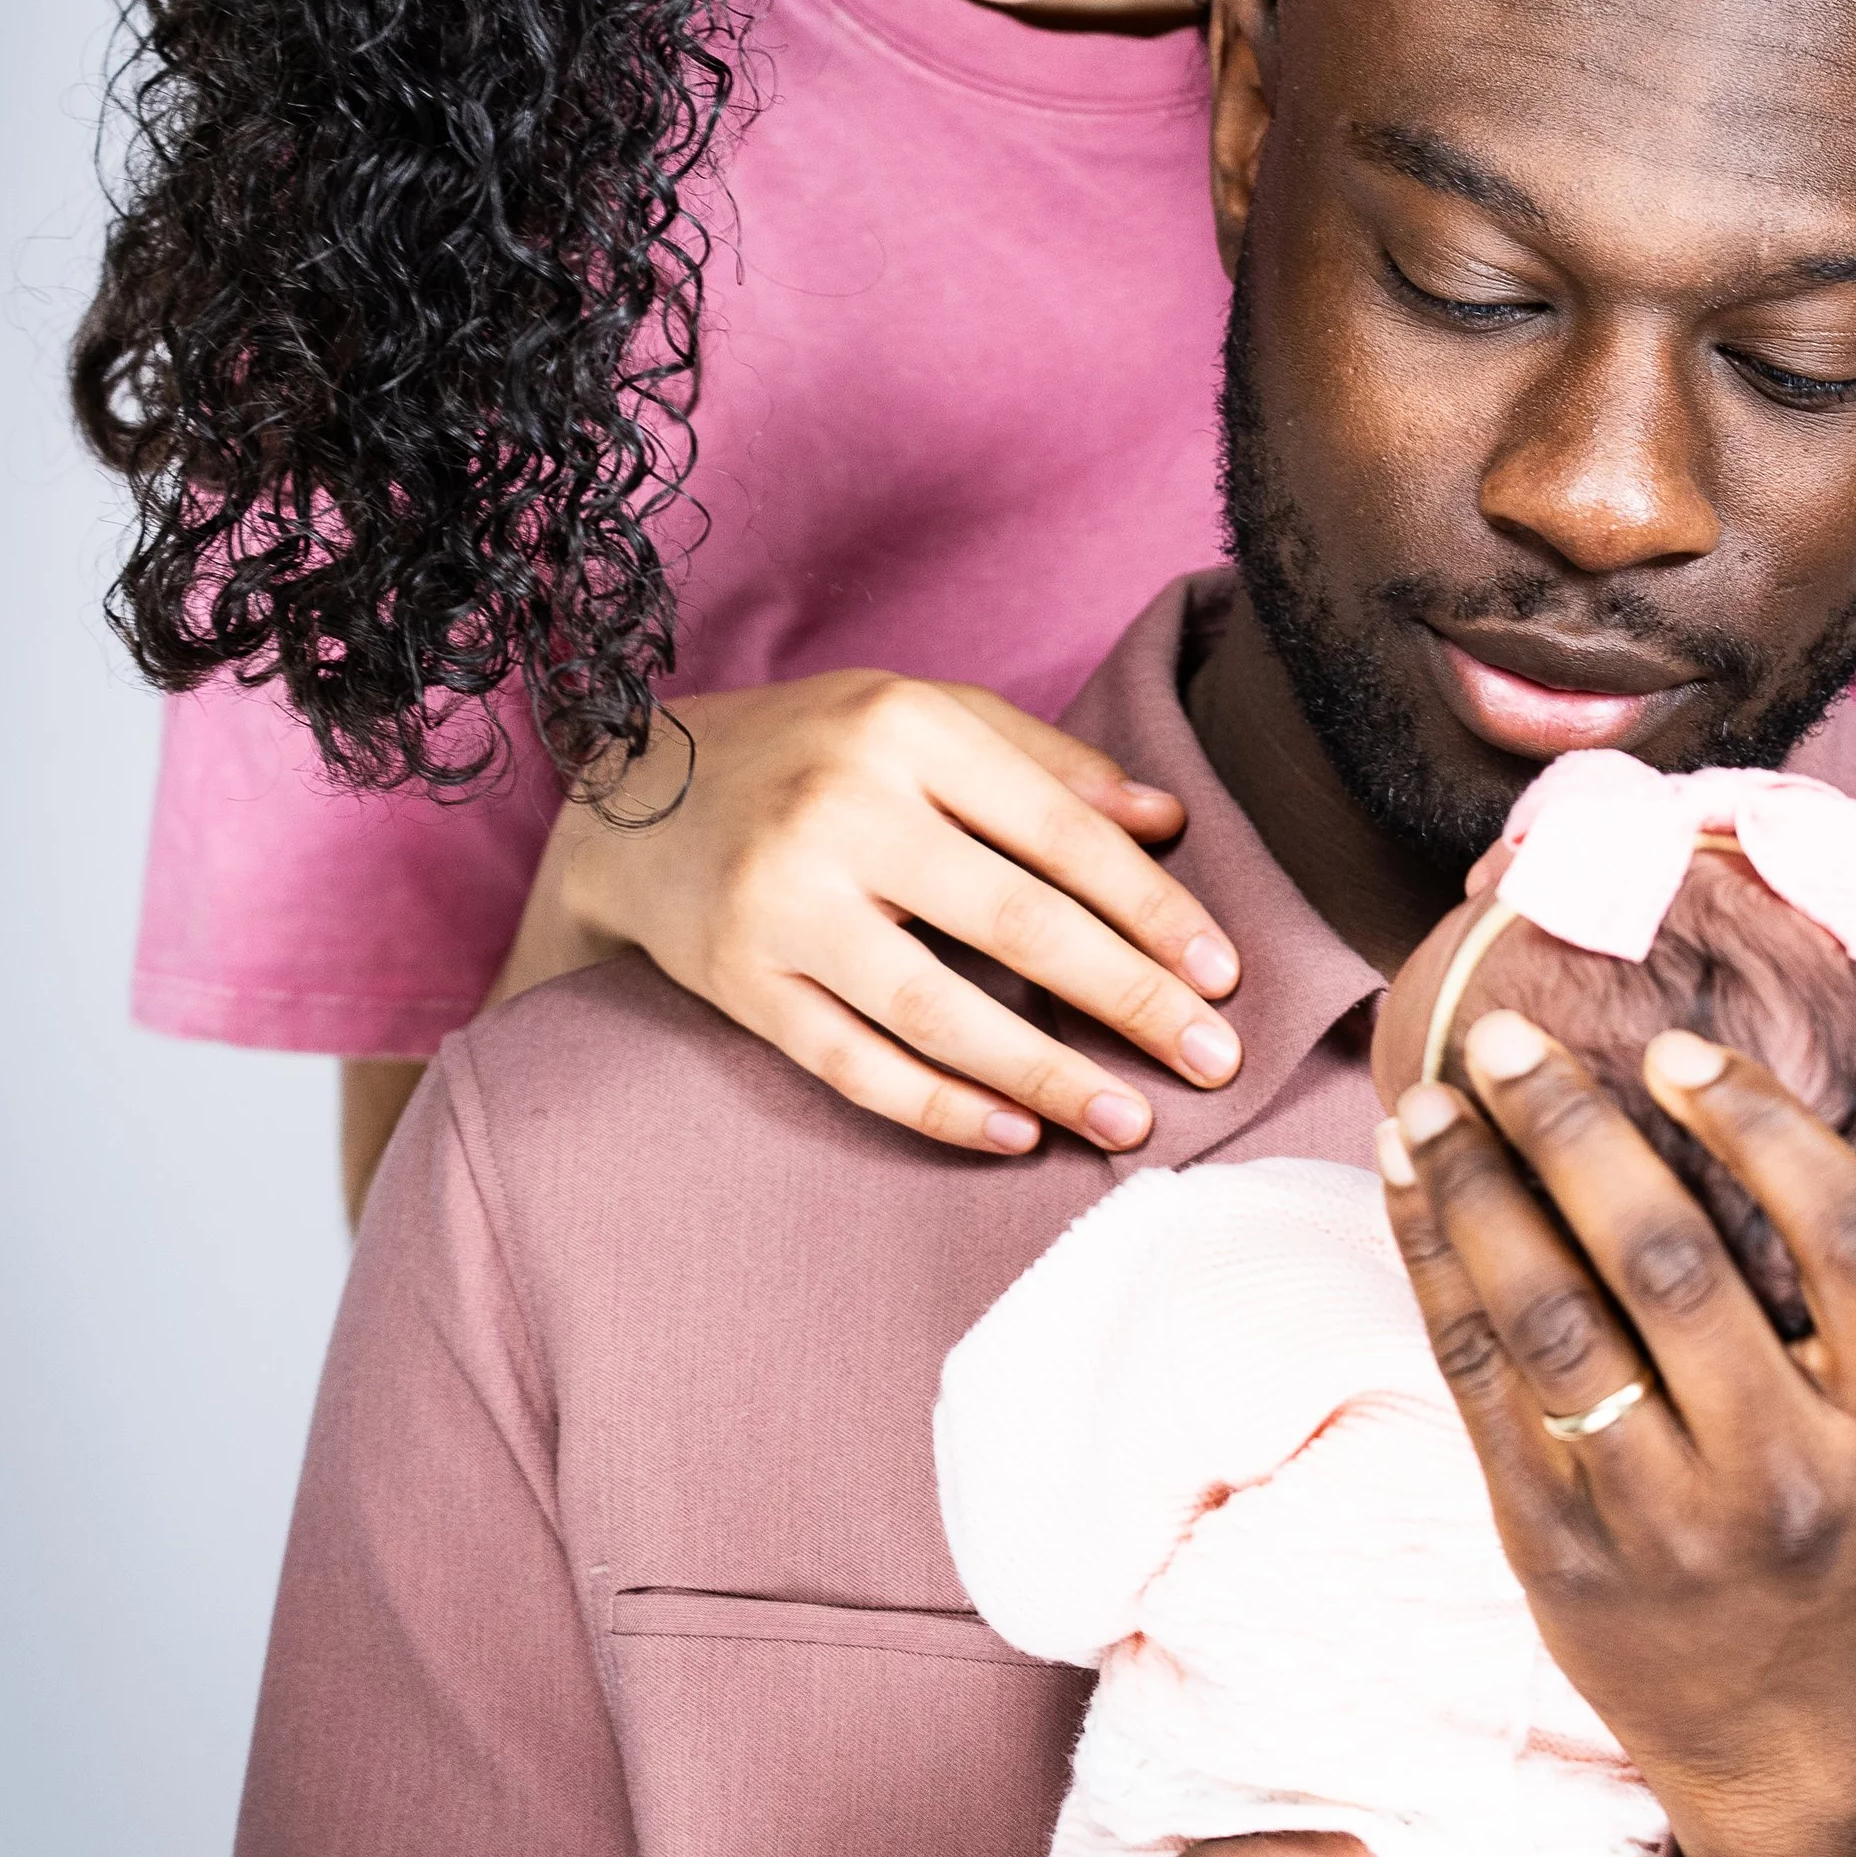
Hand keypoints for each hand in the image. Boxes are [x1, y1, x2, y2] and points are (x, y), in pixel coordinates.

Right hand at [487, 674, 1242, 1154]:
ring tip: (1130, 1120)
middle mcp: (842, 810)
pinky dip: (938, 1107)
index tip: (1222, 974)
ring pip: (935, 1008)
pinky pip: (853, 1063)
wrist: (633, 799)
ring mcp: (784, 902)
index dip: (1151, 908)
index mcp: (905, 730)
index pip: (1058, 830)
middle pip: (1014, 920)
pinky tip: (1016, 1136)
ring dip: (1044, 1073)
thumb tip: (1172, 822)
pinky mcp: (741, 983)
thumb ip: (1047, 765)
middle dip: (1126, 998)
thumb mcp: (923, 720)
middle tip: (1213, 1059)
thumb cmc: (812, 754)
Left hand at [1381, 1016, 1855, 1856]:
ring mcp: (1665, 1522)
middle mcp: (1788, 1478)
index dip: (1761, 1127)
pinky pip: (1481, 1383)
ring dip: (1478, 1194)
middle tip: (1506, 1034)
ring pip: (1555, 1324)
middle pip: (1672, 1268)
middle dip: (1575, 1132)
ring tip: (1432, 1099)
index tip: (1675, 1048)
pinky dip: (1435, 1268)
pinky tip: (1408, 1181)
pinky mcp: (1558, 1548)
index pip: (1847, 1240)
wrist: (1799, 1722)